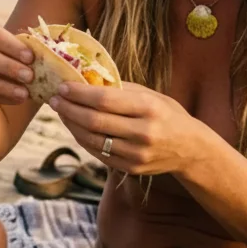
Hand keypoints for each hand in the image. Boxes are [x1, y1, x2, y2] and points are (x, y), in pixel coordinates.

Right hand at [0, 17, 34, 105]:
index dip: (11, 46)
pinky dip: (0, 98)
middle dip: (9, 68)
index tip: (31, 57)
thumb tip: (45, 53)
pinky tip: (16, 100)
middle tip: (30, 77)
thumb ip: (21, 44)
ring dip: (4, 87)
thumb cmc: (0, 49)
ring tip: (24, 93)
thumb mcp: (7, 41)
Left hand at [47, 82, 212, 176]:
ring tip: (62, 112)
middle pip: (94, 121)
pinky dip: (83, 139)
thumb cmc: (168, 115)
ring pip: (92, 140)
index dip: (79, 94)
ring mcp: (136, 154)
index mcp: (149, 108)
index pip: (105, 100)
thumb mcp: (152, 95)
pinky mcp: (131, 168)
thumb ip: (121, 90)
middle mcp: (143, 133)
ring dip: (71, 125)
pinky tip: (75, 128)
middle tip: (55, 99)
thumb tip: (87, 79)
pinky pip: (98, 153)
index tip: (62, 86)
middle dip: (69, 109)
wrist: (191, 149)